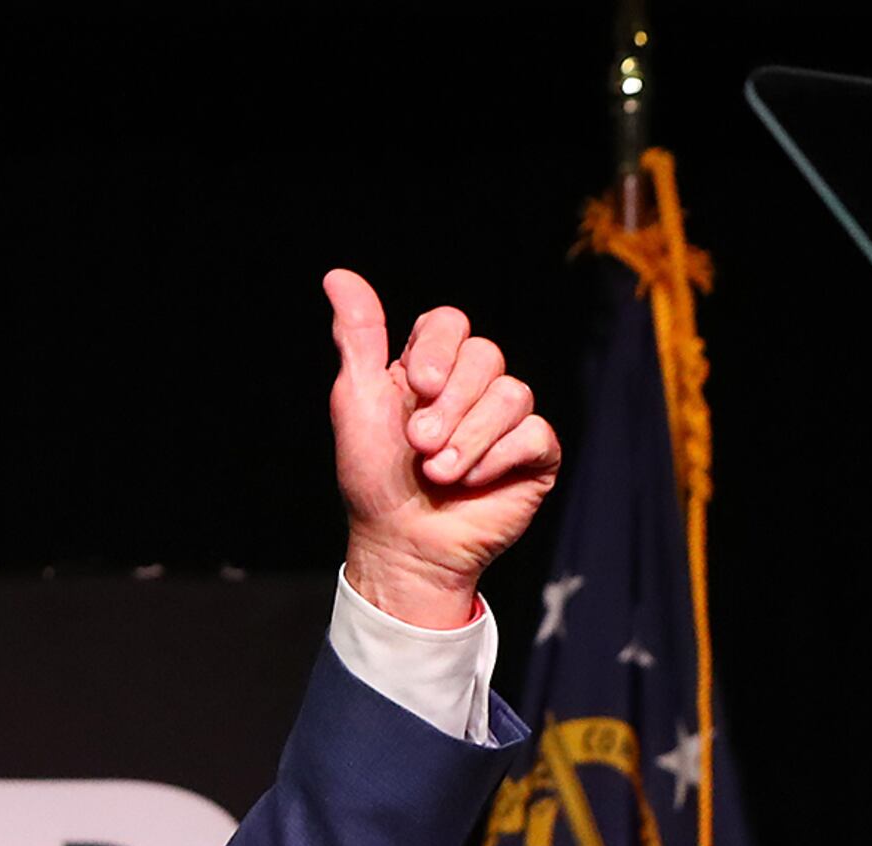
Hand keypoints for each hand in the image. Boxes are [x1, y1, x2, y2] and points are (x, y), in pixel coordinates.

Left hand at [325, 270, 561, 629]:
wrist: (401, 544)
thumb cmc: (374, 478)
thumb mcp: (356, 402)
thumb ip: (358, 338)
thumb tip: (337, 275)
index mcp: (430, 368)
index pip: (451, 323)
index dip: (437, 349)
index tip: (415, 387)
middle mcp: (471, 387)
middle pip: (486, 354)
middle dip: (449, 404)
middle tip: (420, 445)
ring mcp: (505, 420)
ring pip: (512, 392)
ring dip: (469, 438)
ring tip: (439, 473)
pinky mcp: (533, 455)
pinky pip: (534, 432)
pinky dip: (498, 458)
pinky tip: (473, 481)